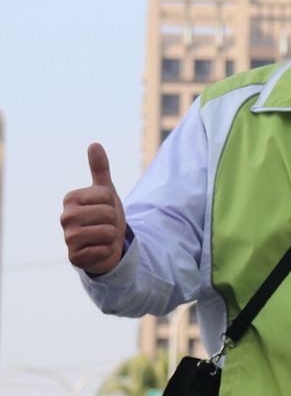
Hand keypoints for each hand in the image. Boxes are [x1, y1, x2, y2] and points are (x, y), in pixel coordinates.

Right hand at [61, 143, 126, 274]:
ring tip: (102, 236)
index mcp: (71, 198)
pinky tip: (99, 250)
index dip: (113, 203)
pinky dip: (107, 250)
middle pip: (108, 214)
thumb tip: (94, 144)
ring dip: (111, 236)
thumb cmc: (104, 215)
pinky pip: (104, 250)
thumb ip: (100, 169)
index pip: (107, 195)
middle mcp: (65, 217)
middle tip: (105, 224)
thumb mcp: (106, 191)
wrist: (106, 244)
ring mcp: (68, 239)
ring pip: (107, 232)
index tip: (105, 208)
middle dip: (114, 220)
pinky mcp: (74, 258)